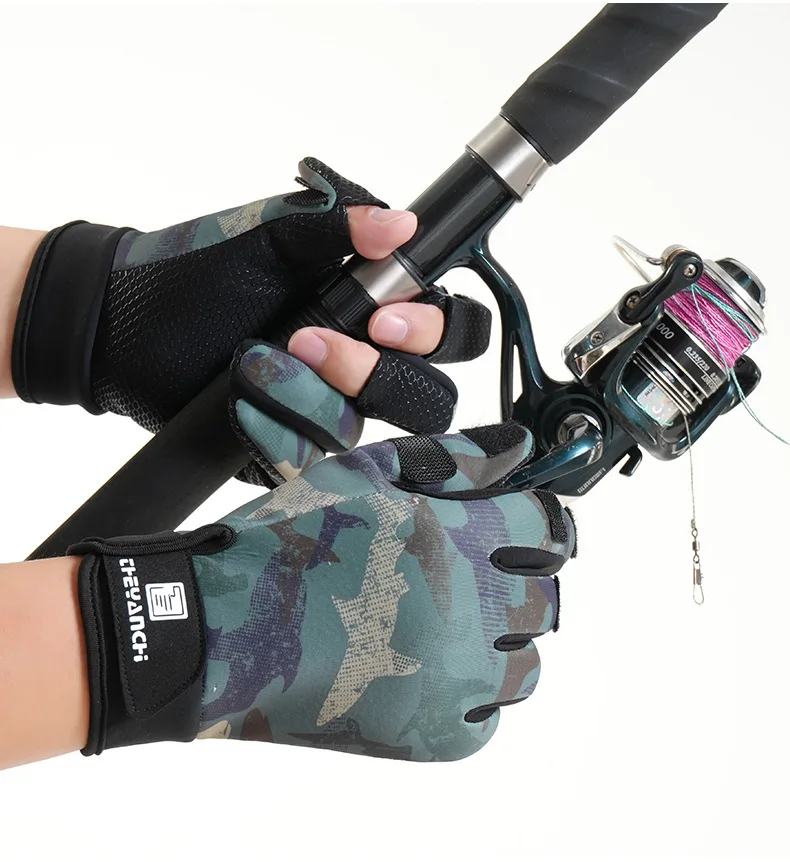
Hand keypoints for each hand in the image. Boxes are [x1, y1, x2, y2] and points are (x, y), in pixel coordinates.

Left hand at [13, 159, 489, 445]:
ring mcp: (329, 412)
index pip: (451, 333)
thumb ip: (338, 228)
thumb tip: (405, 222)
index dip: (434, 334)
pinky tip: (237, 399)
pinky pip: (307, 461)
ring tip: (252, 359)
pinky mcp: (291, 450)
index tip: (382, 318)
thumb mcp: (269, 237)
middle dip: (372, 374)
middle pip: (427, 398)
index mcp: (375, 309)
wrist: (124, 327)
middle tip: (309, 340)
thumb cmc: (198, 272)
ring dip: (305, 396)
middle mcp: (364, 365)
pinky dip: (270, 430)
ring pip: (361, 431)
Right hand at [73, 421, 574, 761]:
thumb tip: (519, 447)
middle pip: (544, 596)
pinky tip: (421, 670)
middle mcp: (471, 613)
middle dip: (517, 579)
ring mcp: (457, 683)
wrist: (223, 629)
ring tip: (439, 624)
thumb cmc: (288, 542)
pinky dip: (468, 697)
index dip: (536, 518)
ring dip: (497, 642)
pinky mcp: (434, 737)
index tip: (517, 521)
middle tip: (464, 574)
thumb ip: (454, 458)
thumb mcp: (366, 475)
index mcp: (458, 541)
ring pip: (523, 664)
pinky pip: (487, 718)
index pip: (548, 526)